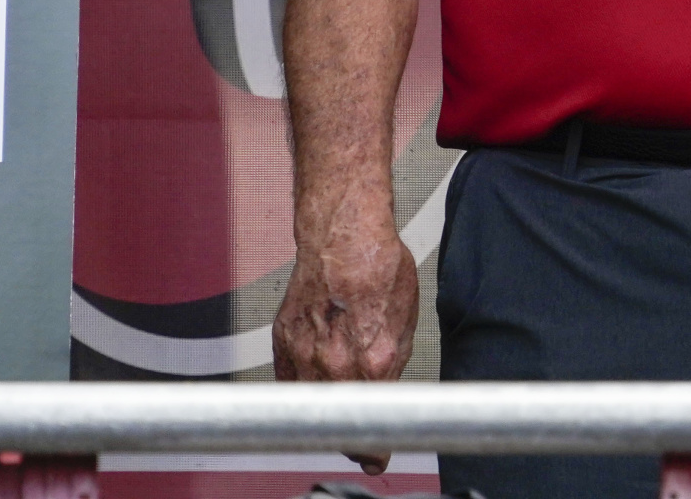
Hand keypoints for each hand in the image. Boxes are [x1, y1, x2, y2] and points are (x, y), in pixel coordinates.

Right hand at [272, 222, 419, 475]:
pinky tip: (317, 368)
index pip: (368, 435)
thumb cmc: (378, 266)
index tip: (374, 456)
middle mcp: (334, 362)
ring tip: (339, 391)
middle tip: (360, 428)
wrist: (344, 233)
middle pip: (336, 428)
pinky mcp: (283, 339)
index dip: (373, 452)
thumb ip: (393, 368)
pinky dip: (302, 381)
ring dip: (325, 407)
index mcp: (373, 362)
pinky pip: (289, 380)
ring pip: (310, 408)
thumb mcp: (407, 323)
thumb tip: (387, 398)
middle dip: (351, 434)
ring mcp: (304, 352)